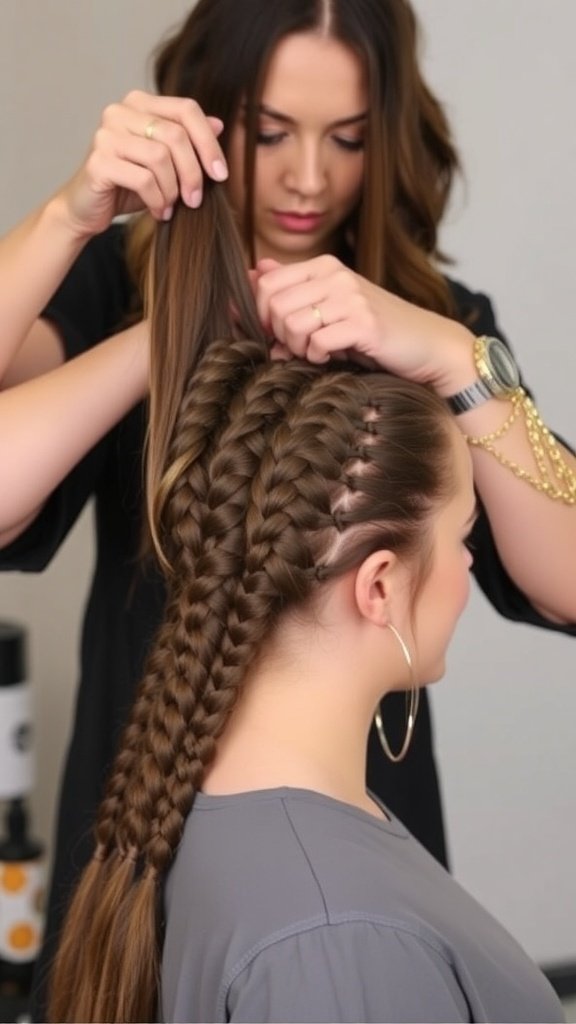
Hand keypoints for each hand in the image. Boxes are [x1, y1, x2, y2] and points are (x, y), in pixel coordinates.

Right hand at [58, 90, 227, 238]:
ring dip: (172, 190)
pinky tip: (159, 211)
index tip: (221, 175)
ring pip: (160, 157)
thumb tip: (219, 124)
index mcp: (139, 103)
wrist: (87, 209)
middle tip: (194, 200)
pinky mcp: (98, 162)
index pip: (187, 109)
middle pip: (176, 135)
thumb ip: (188, 143)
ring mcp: (106, 135)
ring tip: (170, 206)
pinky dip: (157, 200)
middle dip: (192, 173)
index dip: (209, 142)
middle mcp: (119, 111)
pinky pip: (143, 179)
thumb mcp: (165, 164)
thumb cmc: (129, 185)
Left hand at [253, 255, 476, 395]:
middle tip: (300, 348)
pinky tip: (332, 357)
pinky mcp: (364, 322)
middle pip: (274, 305)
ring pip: (293, 323)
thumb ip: (293, 288)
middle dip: (279, 335)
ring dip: (298, 348)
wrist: (427, 345)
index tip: (277, 334)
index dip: (261, 315)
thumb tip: (253, 274)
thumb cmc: (375, 331)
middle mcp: (336, 274)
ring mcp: (351, 296)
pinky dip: (318, 357)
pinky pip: (318, 342)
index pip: (266, 284)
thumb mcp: (331, 306)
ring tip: (317, 352)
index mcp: (324, 266)